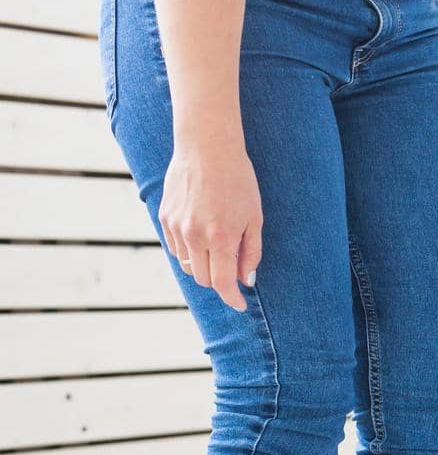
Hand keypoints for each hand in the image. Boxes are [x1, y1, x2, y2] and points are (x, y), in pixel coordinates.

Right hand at [158, 137, 261, 311]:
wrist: (207, 149)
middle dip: (219, 281)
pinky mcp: (164, 217)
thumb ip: (250, 252)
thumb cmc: (239, 182)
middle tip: (232, 270)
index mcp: (220, 237)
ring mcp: (176, 226)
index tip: (239, 304)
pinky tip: (201, 236)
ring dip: (203, 266)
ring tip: (217, 248)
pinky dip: (189, 252)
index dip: (231, 298)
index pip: (221, 283)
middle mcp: (194, 235)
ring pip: (187, 265)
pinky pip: (176, 248)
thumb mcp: (254, 218)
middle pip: (203, 279)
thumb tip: (245, 280)